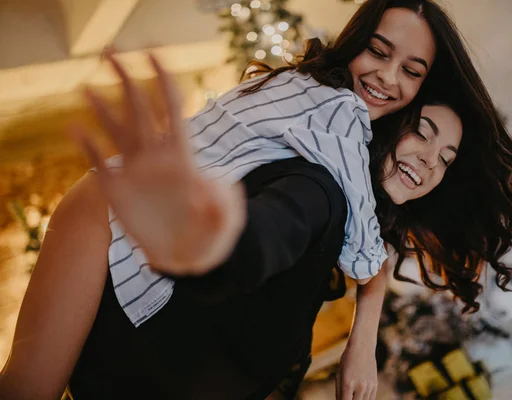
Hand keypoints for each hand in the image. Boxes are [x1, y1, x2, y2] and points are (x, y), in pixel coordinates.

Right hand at [71, 51, 245, 274]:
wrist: (188, 254)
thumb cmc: (211, 235)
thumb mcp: (224, 223)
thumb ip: (222, 207)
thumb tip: (216, 191)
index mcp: (182, 157)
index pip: (173, 111)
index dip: (164, 82)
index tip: (153, 55)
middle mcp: (156, 158)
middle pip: (140, 110)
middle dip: (127, 79)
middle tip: (110, 51)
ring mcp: (135, 173)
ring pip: (116, 132)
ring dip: (101, 108)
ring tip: (86, 86)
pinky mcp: (118, 191)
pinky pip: (98, 164)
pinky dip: (86, 146)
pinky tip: (73, 129)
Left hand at [336, 340, 377, 399]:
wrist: (362, 347)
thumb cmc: (347, 360)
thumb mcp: (339, 374)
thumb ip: (339, 391)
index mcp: (347, 384)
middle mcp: (360, 386)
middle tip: (348, 396)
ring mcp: (369, 386)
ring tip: (353, 394)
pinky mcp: (375, 385)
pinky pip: (371, 399)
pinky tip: (359, 396)